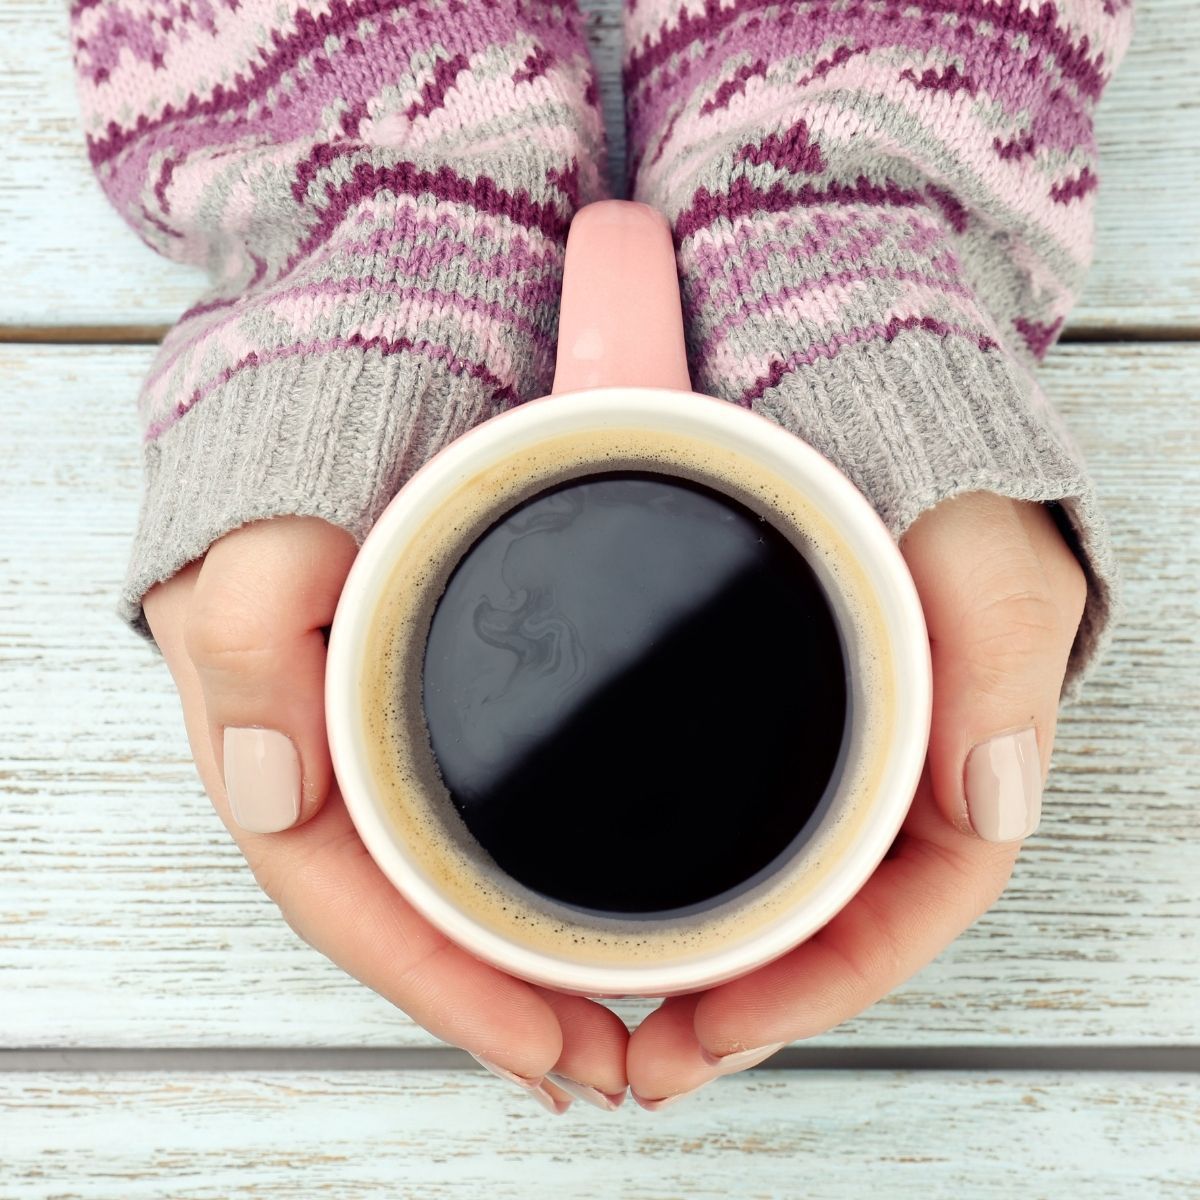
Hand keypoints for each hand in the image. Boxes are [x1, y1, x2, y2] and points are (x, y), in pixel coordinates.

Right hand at [143, 515, 629, 1113]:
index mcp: (276, 751)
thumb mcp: (262, 542)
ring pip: (437, 889)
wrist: (336, 409)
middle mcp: (324, 768)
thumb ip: (251, 637)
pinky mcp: (424, 720)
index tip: (543, 1048)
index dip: (445, 991)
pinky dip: (508, 893)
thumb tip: (273, 788)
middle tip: (604, 1065)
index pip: (354, 907)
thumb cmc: (293, 478)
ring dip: (510, 967)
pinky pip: (460, 831)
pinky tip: (559, 922)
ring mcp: (374, 749)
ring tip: (601, 1028)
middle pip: (407, 920)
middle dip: (498, 1008)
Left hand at [625, 491, 1088, 1108]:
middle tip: (647, 1063)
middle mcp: (888, 782)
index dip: (816, 993)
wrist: (860, 417)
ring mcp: (824, 763)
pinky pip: (739, 836)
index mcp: (951, 769)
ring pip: (778, 899)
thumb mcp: (987, 560)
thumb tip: (991, 792)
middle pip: (826, 932)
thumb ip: (1000, 656)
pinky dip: (695, 892)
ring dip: (714, 972)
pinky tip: (636, 922)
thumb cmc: (938, 488)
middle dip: (748, 1013)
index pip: (898, 919)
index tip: (718, 1032)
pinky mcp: (762, 730)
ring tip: (622, 1026)